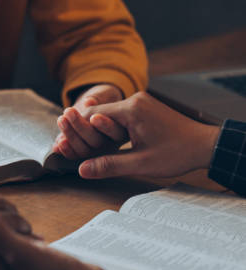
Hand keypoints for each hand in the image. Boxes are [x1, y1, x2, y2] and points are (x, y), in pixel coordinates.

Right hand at [0, 184, 30, 269]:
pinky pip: (20, 255)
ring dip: (24, 238)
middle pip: (13, 215)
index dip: (4, 210)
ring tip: (23, 246)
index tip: (6, 219)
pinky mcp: (2, 263)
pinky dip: (23, 255)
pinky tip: (20, 263)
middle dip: (16, 222)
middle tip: (21, 231)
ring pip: (21, 233)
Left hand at [52, 84, 123, 159]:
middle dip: (81, 127)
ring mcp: (96, 152)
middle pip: (98, 142)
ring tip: (61, 120)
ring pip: (85, 151)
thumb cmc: (101, 98)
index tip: (94, 117)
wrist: (91, 105)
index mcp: (122, 130)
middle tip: (69, 111)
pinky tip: (57, 143)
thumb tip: (88, 101)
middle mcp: (110, 144)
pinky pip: (75, 156)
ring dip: (71, 136)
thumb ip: (98, 98)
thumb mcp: (103, 94)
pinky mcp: (82, 154)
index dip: (105, 125)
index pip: (115, 131)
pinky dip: (65, 150)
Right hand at [76, 92, 219, 178]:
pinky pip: (120, 116)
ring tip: (84, 144)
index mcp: (131, 109)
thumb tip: (82, 170)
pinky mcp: (145, 109)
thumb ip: (109, 165)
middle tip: (67, 143)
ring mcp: (141, 103)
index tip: (64, 141)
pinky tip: (104, 141)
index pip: (93, 114)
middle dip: (85, 130)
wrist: (206, 145)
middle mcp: (134, 100)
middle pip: (99, 113)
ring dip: (97, 130)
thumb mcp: (140, 163)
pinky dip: (110, 129)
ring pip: (109, 115)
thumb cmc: (177, 153)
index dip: (77, 129)